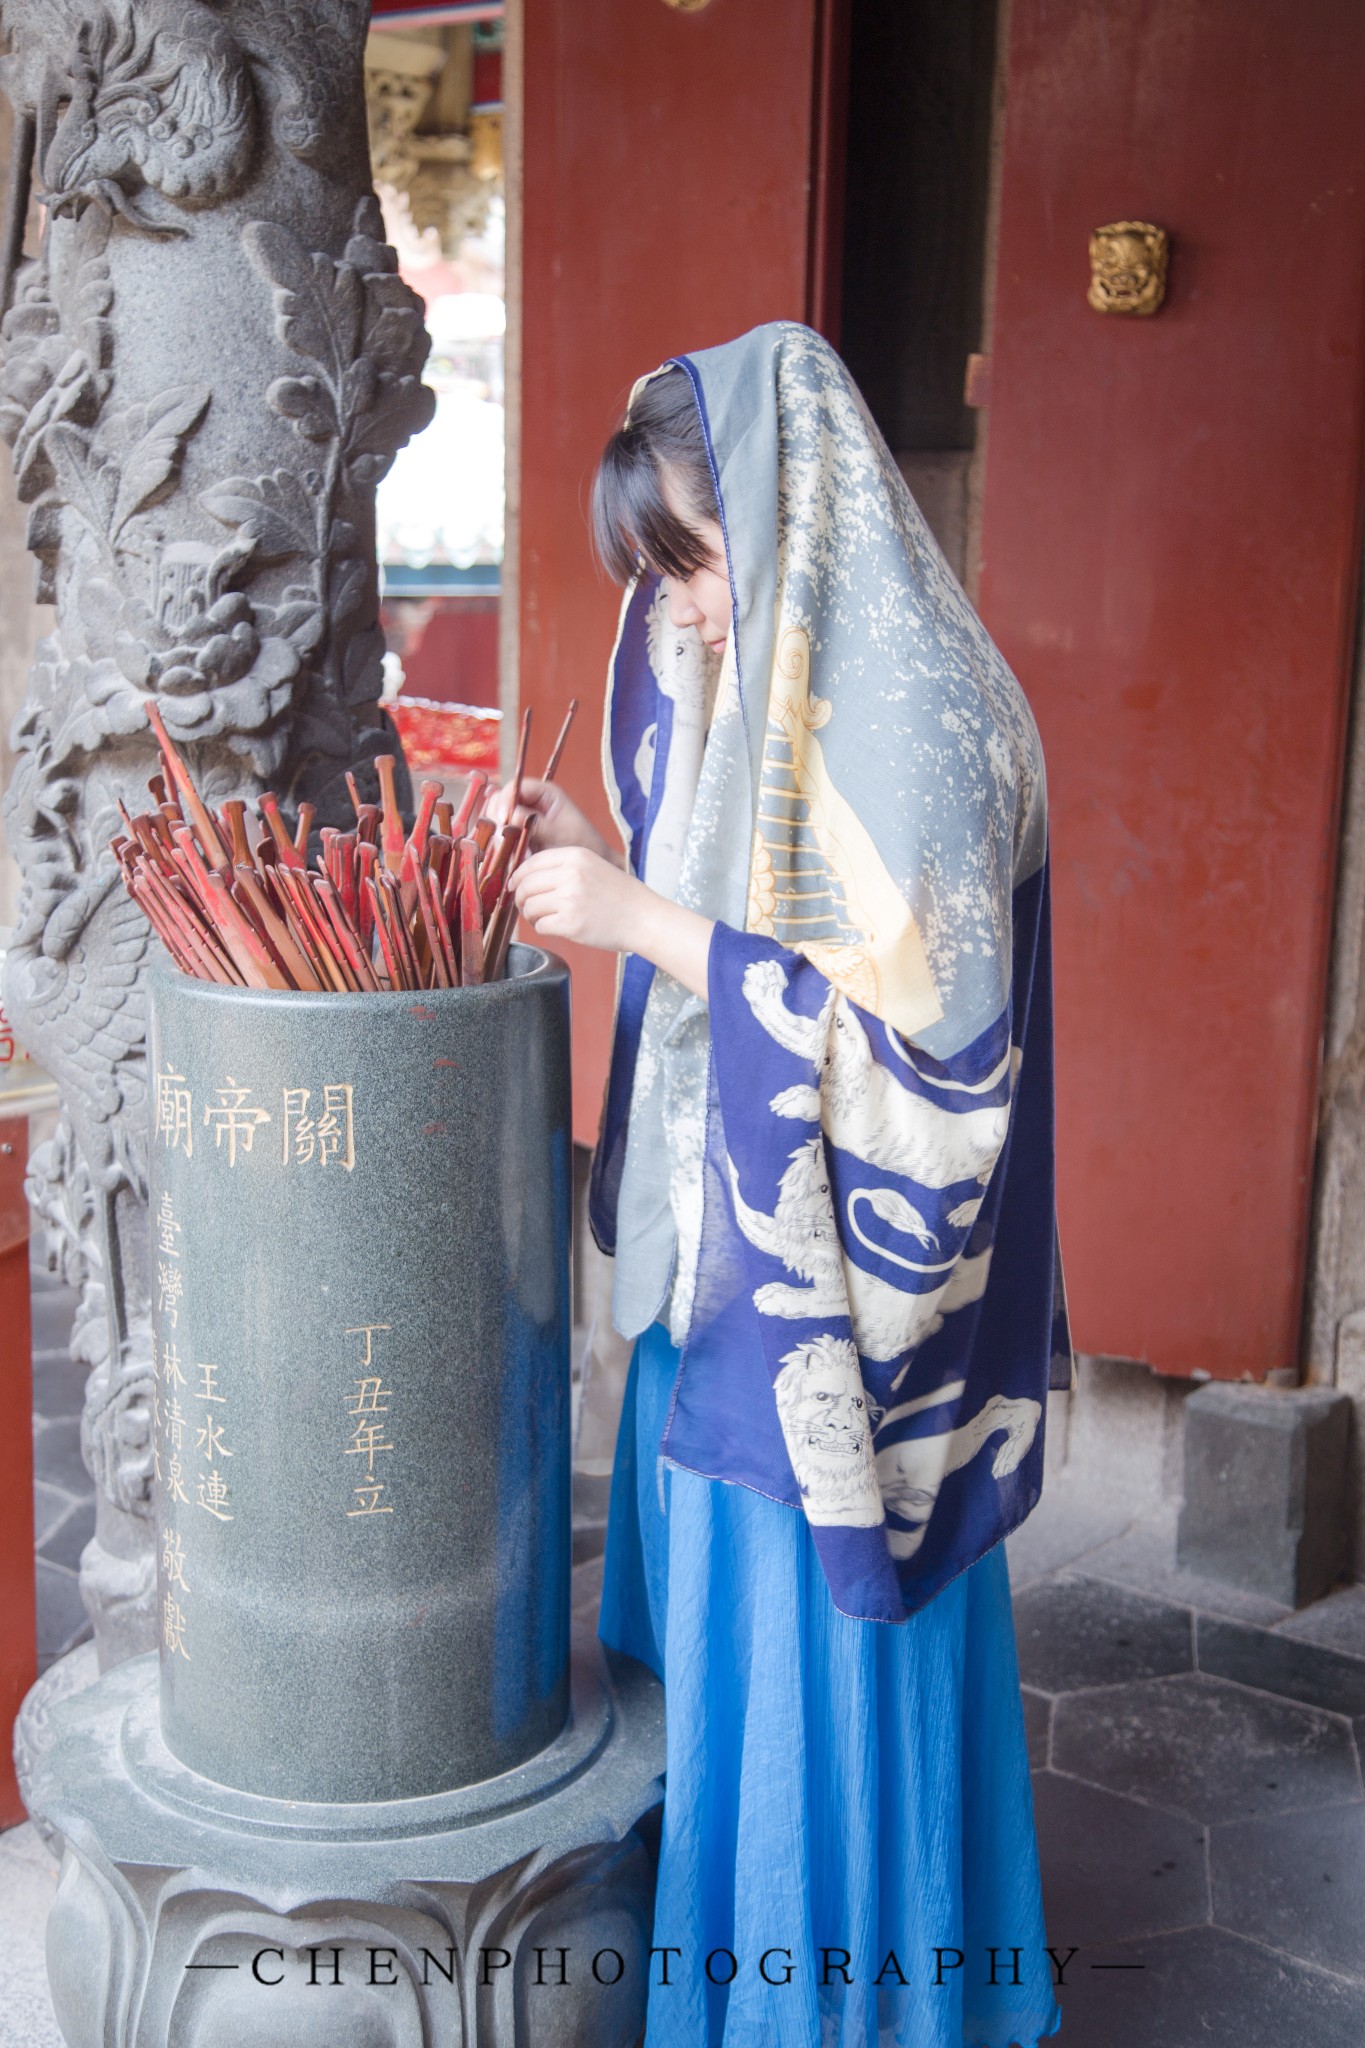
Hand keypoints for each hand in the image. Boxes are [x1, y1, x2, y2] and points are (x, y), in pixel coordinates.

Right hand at [489, 776, 618, 862]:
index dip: (504, 801)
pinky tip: (503, 855)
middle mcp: (531, 801)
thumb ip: (534, 824)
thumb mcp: (559, 834)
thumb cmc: (582, 846)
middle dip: (496, 818)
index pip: (515, 787)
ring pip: (496, 818)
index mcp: (545, 793)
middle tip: (498, 839)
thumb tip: (508, 817)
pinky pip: (499, 834)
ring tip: (503, 850)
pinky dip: (498, 843)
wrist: (588, 866)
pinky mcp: (517, 834)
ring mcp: (522, 818)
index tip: (501, 822)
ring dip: (495, 832)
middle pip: (500, 800)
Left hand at [512, 847, 713, 999]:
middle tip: (528, 907)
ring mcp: (569, 899)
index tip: (515, 886)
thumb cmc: (619, 895)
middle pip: (526, 885)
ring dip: (531, 915)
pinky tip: (556, 927)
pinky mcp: (570, 923)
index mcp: (575, 856)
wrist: (644, 918)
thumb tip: (525, 878)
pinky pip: (540, 926)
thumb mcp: (593, 866)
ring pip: (529, 907)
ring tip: (545, 918)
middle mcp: (570, 874)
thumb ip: (562, 867)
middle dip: (521, 898)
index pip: (531, 862)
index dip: (518, 876)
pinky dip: (543, 928)